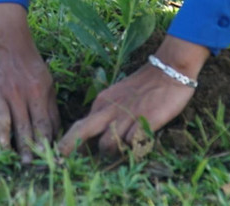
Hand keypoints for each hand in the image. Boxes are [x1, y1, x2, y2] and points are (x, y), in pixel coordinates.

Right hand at [0, 3, 59, 161]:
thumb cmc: (31, 65)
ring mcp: (0, 95)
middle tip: (28, 165)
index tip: (48, 159)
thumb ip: (51, 109)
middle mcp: (19, 96)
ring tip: (4, 155)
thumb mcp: (48, 83)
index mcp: (37, 94)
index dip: (45, 142)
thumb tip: (56, 134)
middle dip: (26, 147)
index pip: (42, 123)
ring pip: (2, 120)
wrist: (9, 42)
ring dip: (3, 138)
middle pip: (23, 126)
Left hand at [57, 35, 205, 157]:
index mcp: (102, 102)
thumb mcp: (118, 96)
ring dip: (113, 152)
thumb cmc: (144, 86)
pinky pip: (132, 144)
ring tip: (123, 149)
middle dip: (69, 146)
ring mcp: (126, 116)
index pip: (80, 125)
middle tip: (61, 159)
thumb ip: (107, 113)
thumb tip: (96, 137)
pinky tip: (141, 143)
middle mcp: (109, 109)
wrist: (168, 70)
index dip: (70, 141)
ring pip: (107, 145)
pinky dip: (134, 148)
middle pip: (82, 131)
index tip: (61, 154)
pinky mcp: (144, 122)